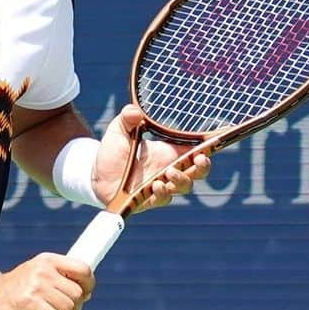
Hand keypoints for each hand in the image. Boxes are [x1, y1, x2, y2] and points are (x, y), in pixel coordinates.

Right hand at [0, 253, 93, 309]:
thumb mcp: (38, 274)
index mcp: (48, 260)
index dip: (89, 284)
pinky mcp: (29, 302)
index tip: (85, 295)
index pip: (82, 269)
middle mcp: (44, 270)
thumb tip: (87, 292)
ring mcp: (36, 285)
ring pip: (68, 308)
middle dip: (76, 307)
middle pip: (77, 293)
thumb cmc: (18, 289)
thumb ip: (60, 278)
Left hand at [92, 105, 210, 212]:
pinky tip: (156, 186)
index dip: (207, 149)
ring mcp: (161, 185)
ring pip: (183, 186)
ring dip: (181, 180)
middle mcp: (168, 169)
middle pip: (197, 172)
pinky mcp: (148, 199)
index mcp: (168, 152)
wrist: (96, 175)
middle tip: (199, 159)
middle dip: (203, 167)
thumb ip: (127, 119)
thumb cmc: (112, 152)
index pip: (194, 151)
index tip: (211, 143)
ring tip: (169, 172)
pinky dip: (162, 194)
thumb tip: (134, 110)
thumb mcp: (119, 131)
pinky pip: (162, 199)